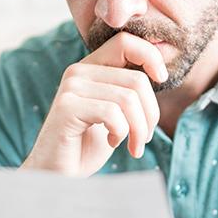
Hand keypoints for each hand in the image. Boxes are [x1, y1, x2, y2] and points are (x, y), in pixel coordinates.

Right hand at [21, 32, 167, 176]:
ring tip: (134, 146)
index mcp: (90, 68)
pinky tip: (113, 143)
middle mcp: (78, 71)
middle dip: (150, 113)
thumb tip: (159, 72)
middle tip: (144, 138)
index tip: (161, 81)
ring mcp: (71, 88)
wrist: (56, 175)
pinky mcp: (67, 107)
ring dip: (139, 129)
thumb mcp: (114, 114)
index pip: (126, 41)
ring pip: (128, 99)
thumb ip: (128, 91)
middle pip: (136, 79)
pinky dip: (121, 133)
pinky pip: (112, 113)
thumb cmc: (86, 147)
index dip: (151, 56)